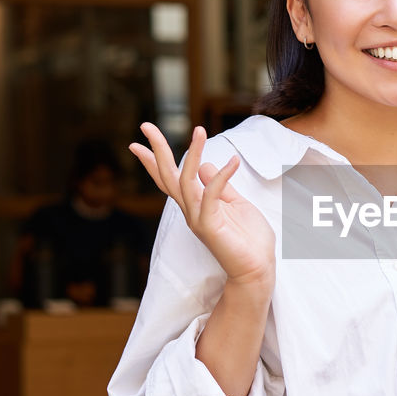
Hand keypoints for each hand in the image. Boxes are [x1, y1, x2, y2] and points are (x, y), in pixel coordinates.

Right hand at [129, 124, 275, 287]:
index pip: (170, 178)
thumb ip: (220, 187)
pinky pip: (211, 195)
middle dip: (157, 150)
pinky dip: (221, 176)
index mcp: (196, 205)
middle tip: (145, 125)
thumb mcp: (235, 205)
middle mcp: (192, 211)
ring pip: (185, 181)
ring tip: (199, 129)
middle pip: (168, 176)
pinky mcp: (210, 226)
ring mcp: (198, 219)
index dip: (155, 160)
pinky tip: (234, 161)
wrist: (257, 270)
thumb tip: (205, 165)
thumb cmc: (249, 240)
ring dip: (192, 153)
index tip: (139, 141)